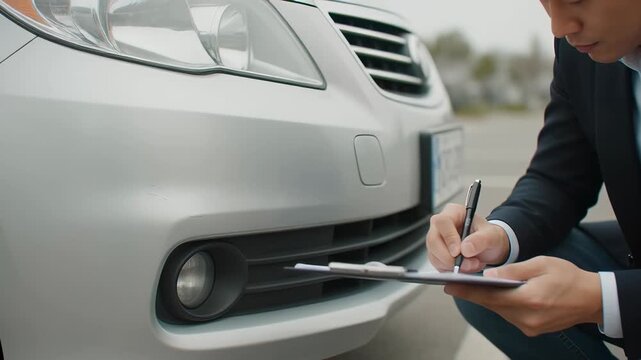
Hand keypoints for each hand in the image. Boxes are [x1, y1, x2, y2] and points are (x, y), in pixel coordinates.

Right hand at [426, 203, 509, 272]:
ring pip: (434, 255)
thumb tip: (465, 249)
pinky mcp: (436, 254)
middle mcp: (441, 225)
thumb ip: (480, 240)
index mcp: (453, 212)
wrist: (489, 247)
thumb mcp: (492, 236)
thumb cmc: (488, 236)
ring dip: (452, 265)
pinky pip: (437, 264)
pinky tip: (464, 268)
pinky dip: (451, 270)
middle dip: (449, 257)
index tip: (458, 252)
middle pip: (433, 240)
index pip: (442, 222)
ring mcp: (436, 240)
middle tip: (467, 264)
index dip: (448, 238)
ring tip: (472, 265)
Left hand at [444, 256, 602, 335]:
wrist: (592, 299)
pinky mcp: (532, 329)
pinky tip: (493, 294)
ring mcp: (530, 326)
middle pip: (492, 305)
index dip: (467, 291)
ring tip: (469, 286)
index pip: (490, 296)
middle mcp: (527, 317)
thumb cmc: (568, 277)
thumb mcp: (541, 264)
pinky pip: (509, 315)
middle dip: (472, 294)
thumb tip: (488, 276)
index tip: (449, 286)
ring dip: (487, 299)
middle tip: (452, 284)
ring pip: (499, 311)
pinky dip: (500, 304)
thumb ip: (513, 270)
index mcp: (530, 299)